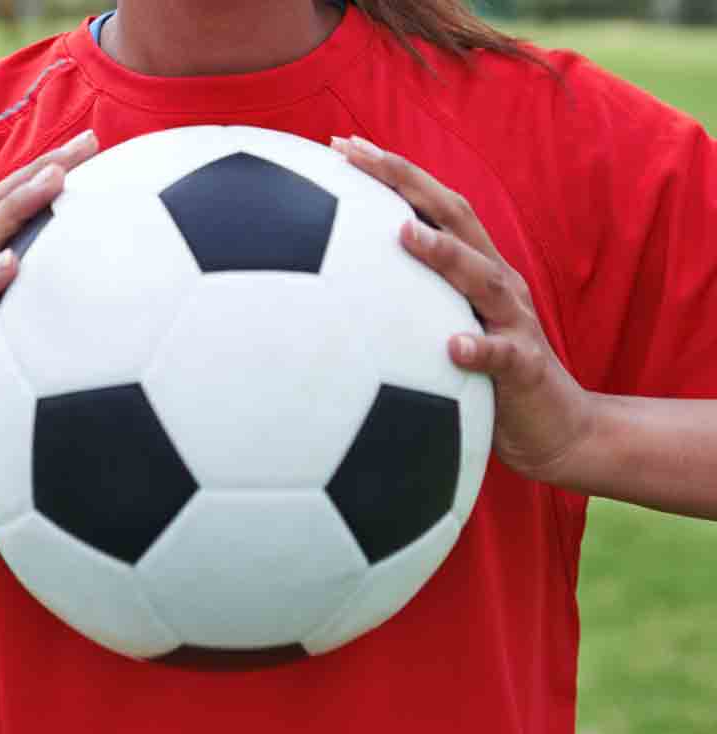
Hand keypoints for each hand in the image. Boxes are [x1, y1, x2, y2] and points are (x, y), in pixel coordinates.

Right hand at [0, 130, 98, 518]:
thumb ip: (39, 347)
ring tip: (57, 180)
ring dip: (16, 209)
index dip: (45, 180)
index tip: (97, 154)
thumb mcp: (4, 374)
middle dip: (40, 170)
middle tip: (89, 142)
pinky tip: (16, 263)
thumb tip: (106, 346)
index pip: (7, 218)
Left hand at [332, 135, 593, 485]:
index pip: (432, 207)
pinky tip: (452, 347)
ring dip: (443, 253)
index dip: (392, 173)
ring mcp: (515, 322)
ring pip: (482, 279)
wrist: (556, 426)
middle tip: (355, 154)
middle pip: (455, 218)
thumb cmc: (488, 381)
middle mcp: (497, 283)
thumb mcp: (444, 332)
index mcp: (475, 270)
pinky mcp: (524, 368)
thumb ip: (410, 307)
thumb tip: (338, 296)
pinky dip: (478, 349)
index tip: (342, 146)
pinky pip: (501, 356)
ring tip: (401, 233)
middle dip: (405, 181)